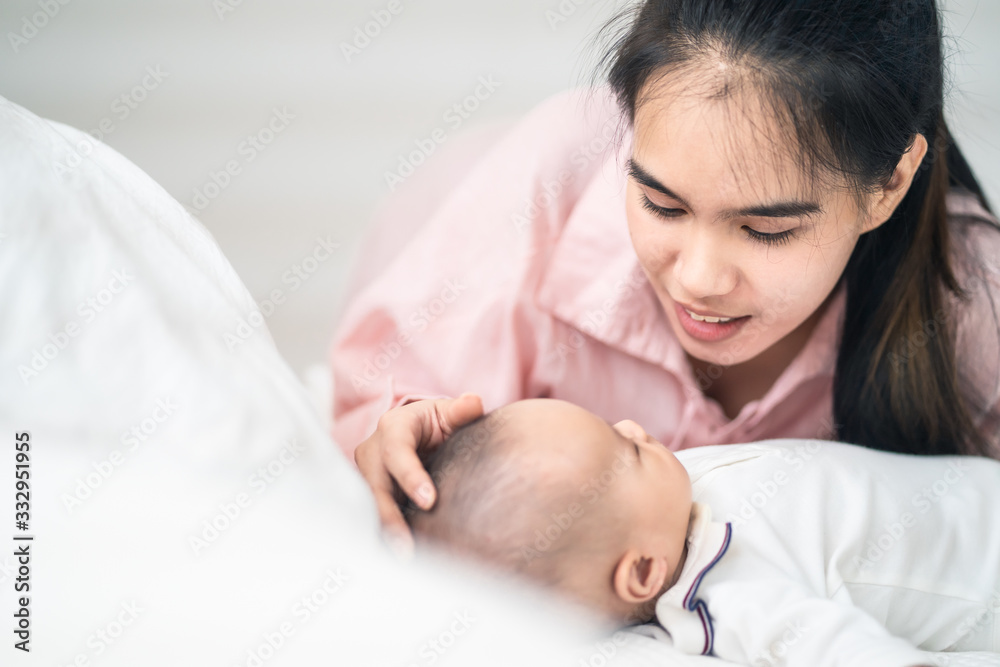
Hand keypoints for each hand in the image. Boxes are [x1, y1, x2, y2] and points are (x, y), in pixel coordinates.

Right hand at [354, 392, 483, 556]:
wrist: (416, 432)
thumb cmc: (435, 422)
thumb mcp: (446, 413)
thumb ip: (460, 411)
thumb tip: (474, 402)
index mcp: (393, 427)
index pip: (397, 452)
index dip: (410, 476)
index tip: (430, 501)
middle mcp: (372, 452)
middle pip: (376, 487)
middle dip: (390, 518)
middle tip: (406, 547)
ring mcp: (366, 475)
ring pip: (370, 507)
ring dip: (384, 533)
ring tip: (402, 559)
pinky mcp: (368, 495)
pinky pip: (373, 517)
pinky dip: (383, 537)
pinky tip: (396, 557)